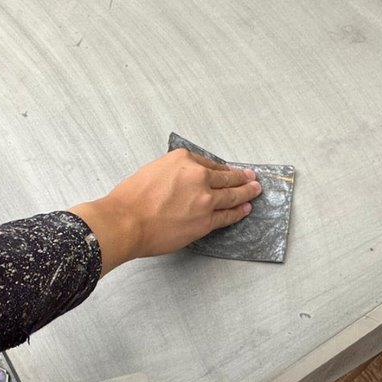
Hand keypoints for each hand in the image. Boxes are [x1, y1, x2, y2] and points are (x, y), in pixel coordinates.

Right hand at [71, 149, 261, 271]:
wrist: (127, 221)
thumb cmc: (131, 199)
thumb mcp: (152, 171)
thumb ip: (173, 173)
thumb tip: (184, 182)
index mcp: (183, 159)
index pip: (209, 164)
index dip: (221, 170)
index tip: (228, 171)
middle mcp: (198, 176)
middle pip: (226, 178)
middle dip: (241, 178)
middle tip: (251, 177)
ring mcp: (205, 200)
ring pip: (232, 196)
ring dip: (246, 193)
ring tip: (255, 191)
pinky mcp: (205, 221)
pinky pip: (227, 216)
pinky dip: (238, 212)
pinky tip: (245, 209)